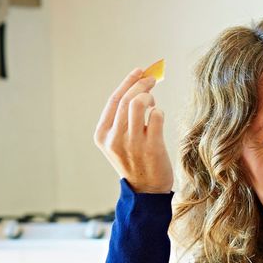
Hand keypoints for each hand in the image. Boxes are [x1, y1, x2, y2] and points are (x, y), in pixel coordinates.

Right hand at [93, 68, 172, 193]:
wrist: (146, 191)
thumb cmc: (136, 161)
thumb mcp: (120, 141)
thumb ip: (124, 118)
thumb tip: (141, 88)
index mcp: (102, 135)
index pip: (114, 100)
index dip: (128, 82)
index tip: (140, 71)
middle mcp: (114, 138)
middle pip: (128, 99)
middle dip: (142, 84)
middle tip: (153, 79)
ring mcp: (132, 143)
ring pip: (139, 104)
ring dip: (149, 97)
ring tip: (154, 103)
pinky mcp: (151, 147)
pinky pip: (157, 116)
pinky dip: (160, 112)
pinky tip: (159, 117)